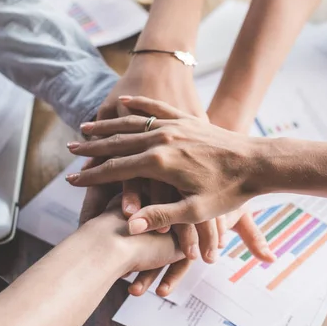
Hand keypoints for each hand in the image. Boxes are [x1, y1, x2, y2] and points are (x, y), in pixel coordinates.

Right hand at [68, 96, 274, 261]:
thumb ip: (161, 215)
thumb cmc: (229, 190)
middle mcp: (162, 139)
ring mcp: (174, 125)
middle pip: (117, 143)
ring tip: (85, 128)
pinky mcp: (186, 118)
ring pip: (132, 123)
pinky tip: (123, 101)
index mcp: (161, 163)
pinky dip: (138, 104)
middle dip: (91, 148)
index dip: (92, 176)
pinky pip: (157, 107)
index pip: (116, 169)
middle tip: (69, 149)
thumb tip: (128, 224)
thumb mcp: (196, 210)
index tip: (71, 181)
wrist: (257, 162)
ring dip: (107, 126)